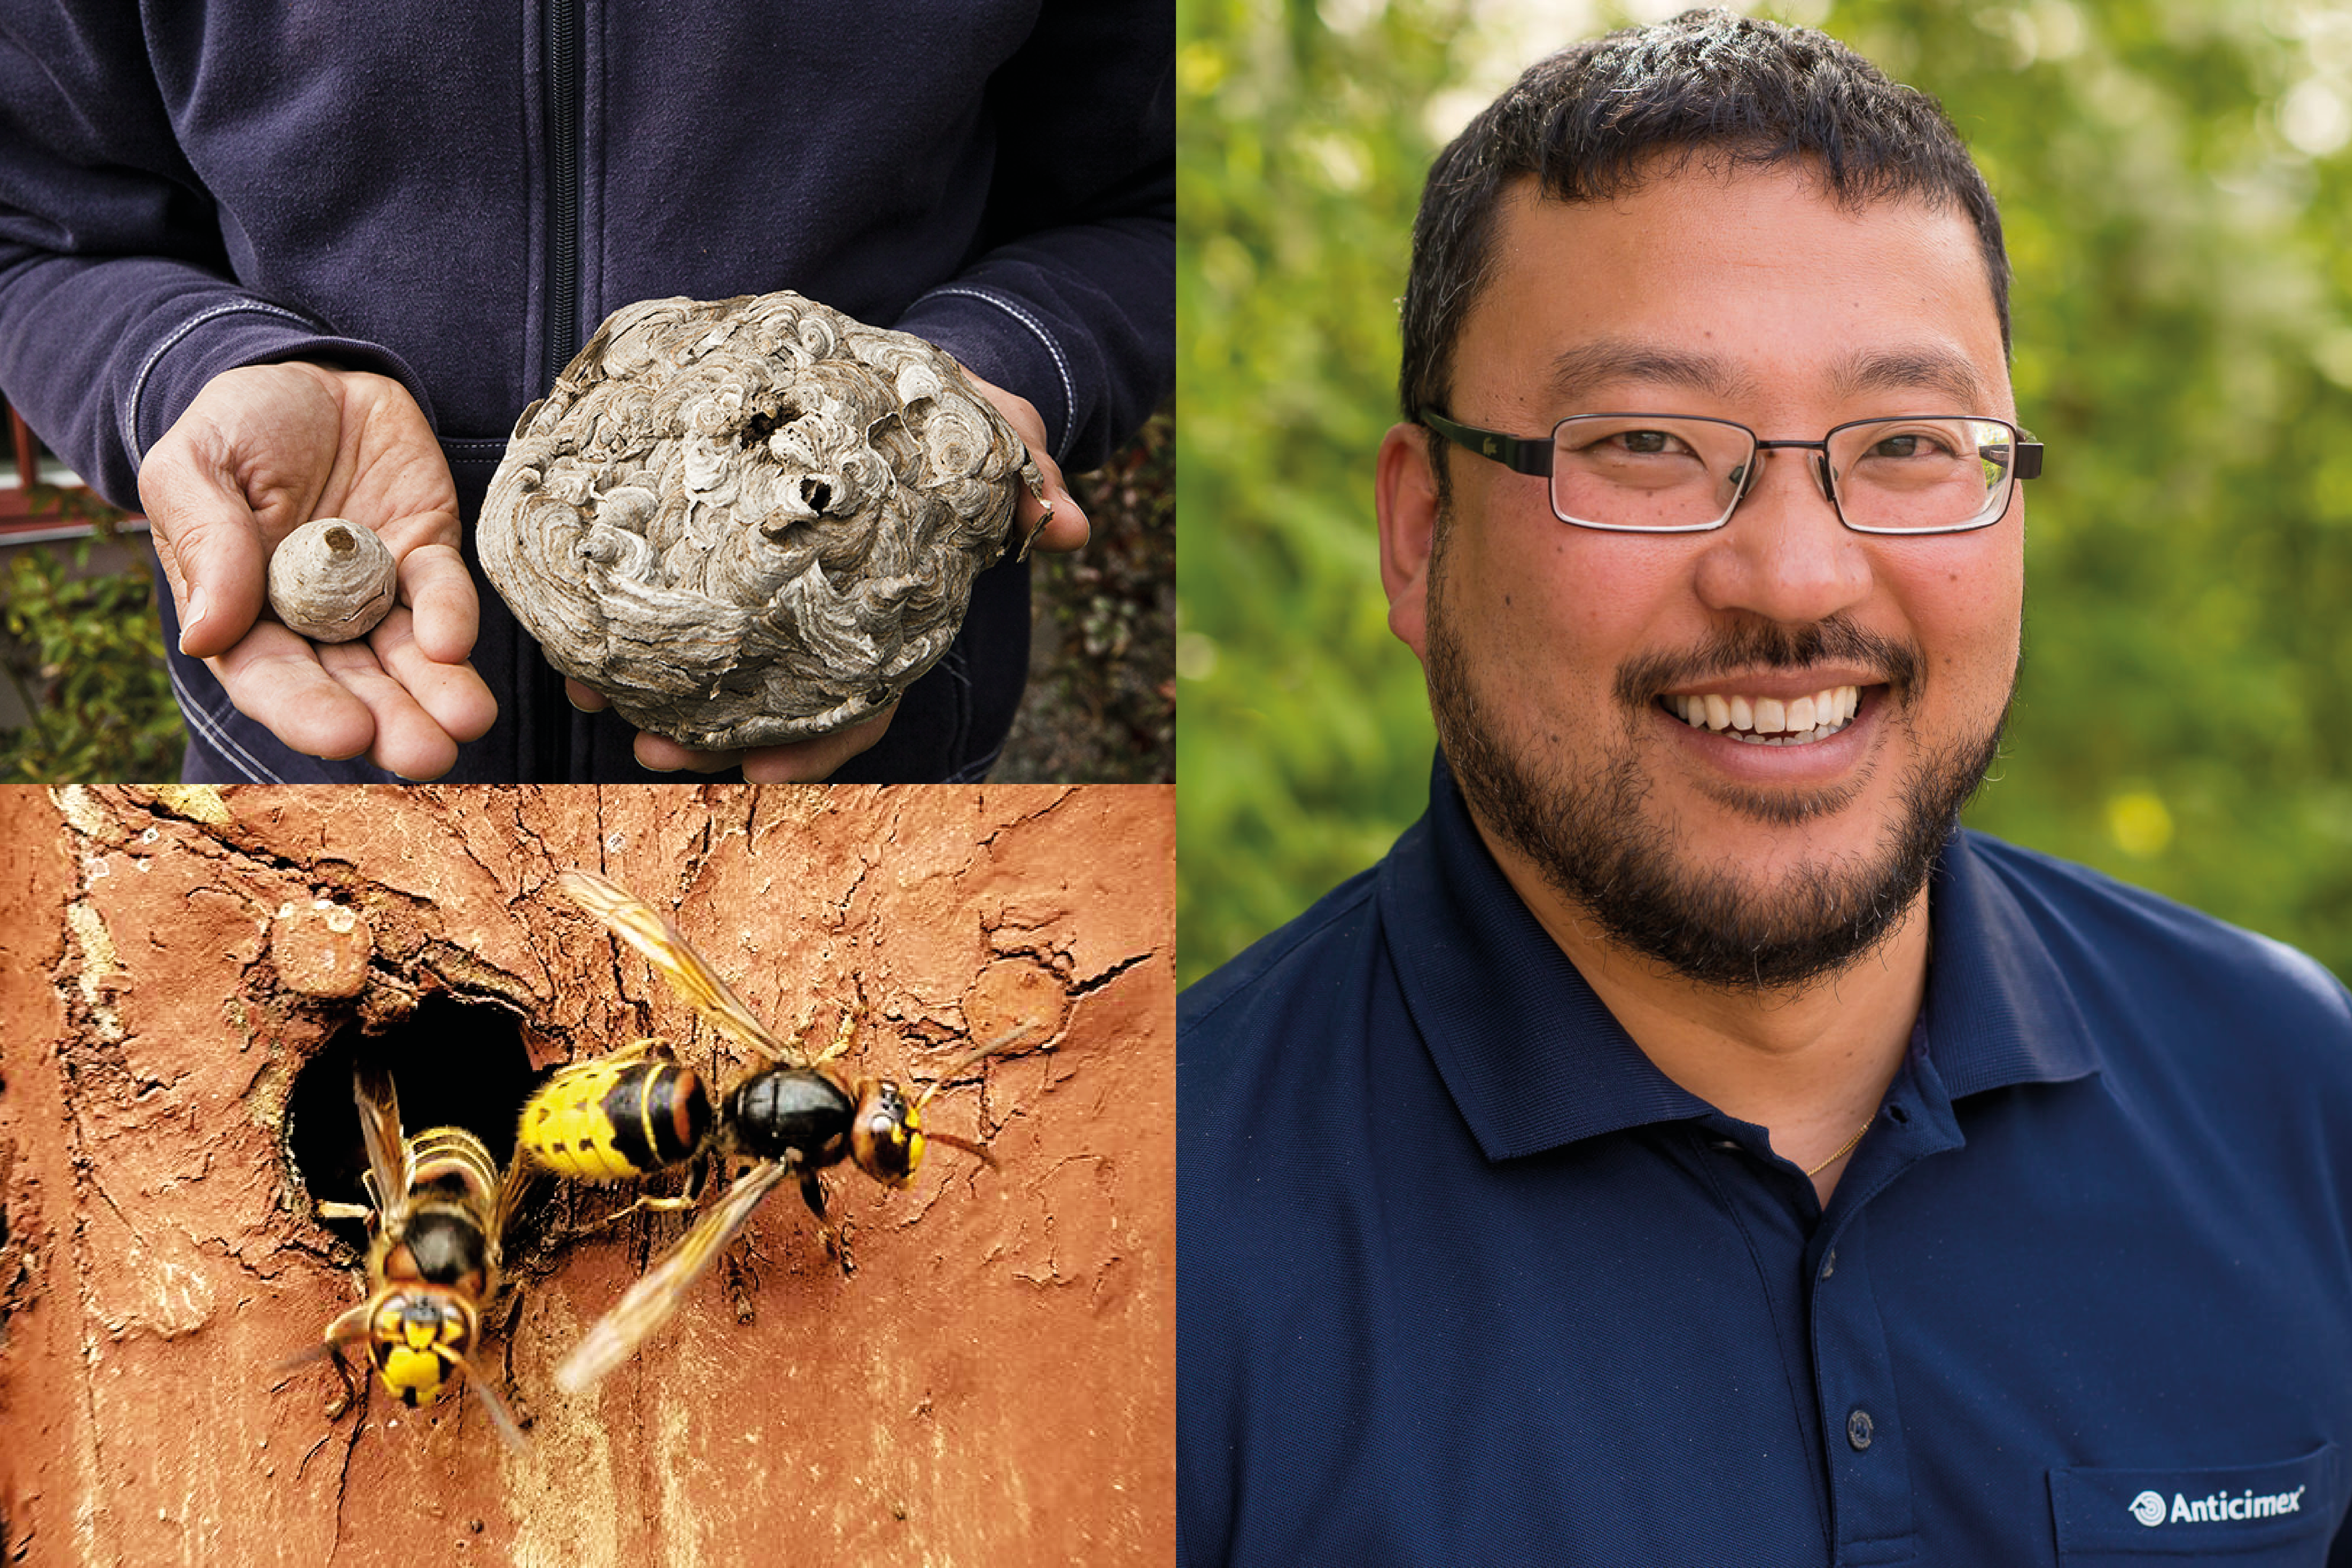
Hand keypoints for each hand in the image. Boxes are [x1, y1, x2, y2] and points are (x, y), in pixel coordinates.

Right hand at [137, 362, 495, 777]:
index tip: (343, 734)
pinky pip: (443, 592)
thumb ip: (202, 542)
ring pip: (410, 657)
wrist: (302, 374)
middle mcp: (317, 618)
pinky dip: (453, 617)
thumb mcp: (192, 467)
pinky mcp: (427, 552)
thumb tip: (205, 634)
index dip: (307, 711)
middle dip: (391, 723)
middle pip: (355, 686)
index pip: (273, 679)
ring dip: (440, 692)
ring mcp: (378, 591)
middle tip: (425, 754)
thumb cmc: (234, 428)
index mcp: (244, 614)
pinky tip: (455, 642)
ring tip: (465, 723)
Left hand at [574, 364, 1082, 779]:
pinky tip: (582, 625)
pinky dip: (630, 616)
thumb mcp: (999, 434)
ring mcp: (776, 586)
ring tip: (590, 696)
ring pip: (714, 659)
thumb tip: (1067, 525)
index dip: (817, 745)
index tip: (760, 773)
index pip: (861, 700)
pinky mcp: (726, 542)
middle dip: (710, 737)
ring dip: (650, 688)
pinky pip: (675, 593)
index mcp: (889, 611)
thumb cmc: (955, 420)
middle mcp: (829, 614)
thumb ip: (1027, 478)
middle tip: (647, 750)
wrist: (908, 380)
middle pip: (773, 701)